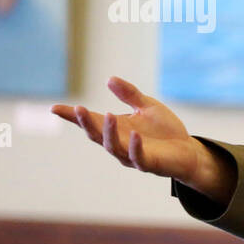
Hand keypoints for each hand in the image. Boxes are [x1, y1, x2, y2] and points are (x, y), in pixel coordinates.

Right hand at [50, 77, 234, 200]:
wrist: (188, 150)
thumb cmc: (165, 130)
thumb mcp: (148, 106)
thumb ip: (130, 94)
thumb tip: (109, 79)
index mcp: (116, 128)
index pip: (90, 122)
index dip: (72, 117)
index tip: (55, 108)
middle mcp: (118, 143)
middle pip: (95, 135)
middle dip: (86, 123)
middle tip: (78, 109)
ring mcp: (131, 155)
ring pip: (112, 146)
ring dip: (108, 132)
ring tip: (109, 115)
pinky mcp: (148, 163)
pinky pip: (138, 157)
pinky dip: (134, 146)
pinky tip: (135, 134)